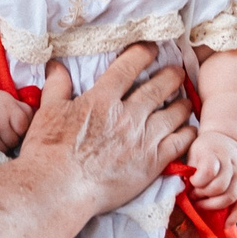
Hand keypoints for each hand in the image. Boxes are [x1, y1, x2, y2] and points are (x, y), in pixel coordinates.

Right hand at [0, 87, 32, 154]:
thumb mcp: (12, 101)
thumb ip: (28, 113)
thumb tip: (42, 128)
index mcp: (8, 108)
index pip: (23, 128)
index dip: (22, 130)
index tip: (17, 128)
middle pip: (14, 141)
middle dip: (14, 139)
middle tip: (7, 133)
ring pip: (4, 149)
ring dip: (4, 146)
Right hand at [17, 45, 194, 218]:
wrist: (59, 189)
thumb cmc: (49, 151)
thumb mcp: (48, 111)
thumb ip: (57, 86)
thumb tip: (56, 66)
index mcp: (102, 98)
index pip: (129, 67)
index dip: (144, 53)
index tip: (152, 49)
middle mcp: (127, 115)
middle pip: (159, 87)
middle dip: (171, 76)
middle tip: (177, 72)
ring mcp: (142, 139)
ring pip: (174, 114)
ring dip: (183, 103)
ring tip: (186, 100)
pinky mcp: (152, 163)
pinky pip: (179, 143)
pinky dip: (188, 133)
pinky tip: (189, 130)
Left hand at [183, 129, 236, 213]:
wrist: (225, 141)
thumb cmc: (204, 149)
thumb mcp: (193, 151)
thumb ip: (189, 169)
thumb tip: (181, 189)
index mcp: (216, 153)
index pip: (208, 172)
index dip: (197, 181)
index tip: (190, 182)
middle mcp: (232, 164)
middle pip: (219, 187)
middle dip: (203, 195)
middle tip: (193, 196)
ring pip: (230, 196)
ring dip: (213, 205)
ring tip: (201, 204)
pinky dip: (235, 215)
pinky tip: (226, 224)